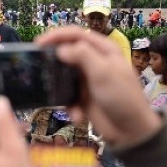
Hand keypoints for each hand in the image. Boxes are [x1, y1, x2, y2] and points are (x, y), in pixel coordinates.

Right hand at [34, 26, 161, 147]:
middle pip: (67, 53)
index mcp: (103, 50)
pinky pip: (67, 95)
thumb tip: (60, 48)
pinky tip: (76, 115)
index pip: (76, 34)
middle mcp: (94, 61)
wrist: (131, 131)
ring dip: (59, 87)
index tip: (37, 44)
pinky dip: (69, 105)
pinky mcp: (82, 96)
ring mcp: (87, 79)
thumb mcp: (103, 72)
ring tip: (53, 95)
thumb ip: (82, 55)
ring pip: (63, 75)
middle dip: (52, 61)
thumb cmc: (121, 97)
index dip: (56, 36)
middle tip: (36, 67)